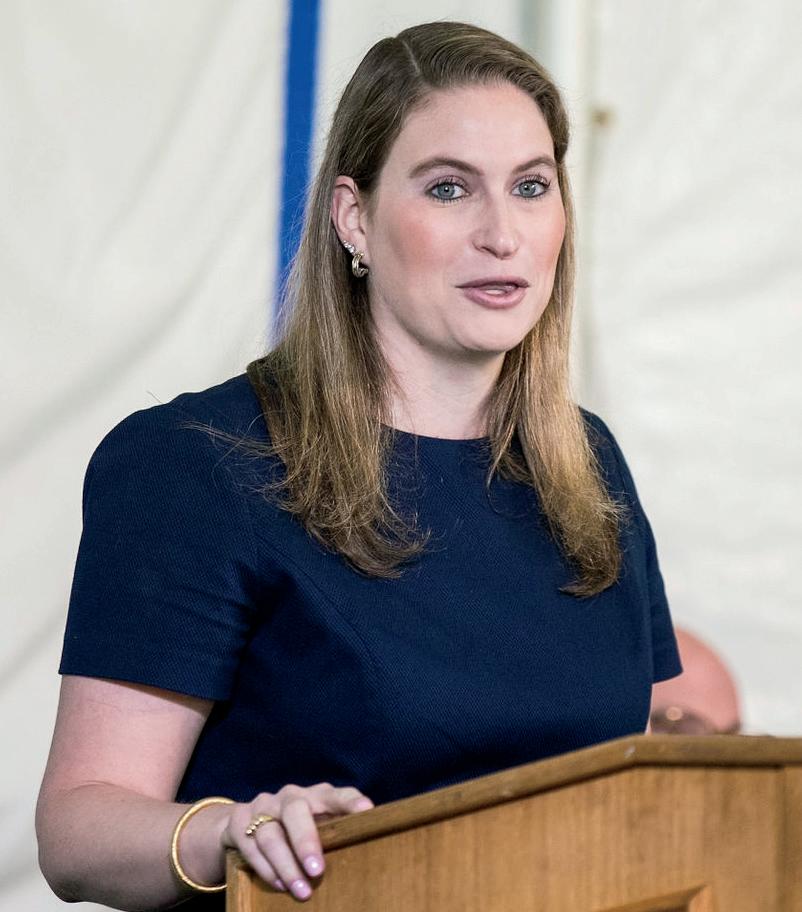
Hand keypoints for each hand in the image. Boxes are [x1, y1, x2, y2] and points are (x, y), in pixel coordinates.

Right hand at [221, 783, 373, 901]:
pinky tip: (279, 885)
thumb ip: (334, 835)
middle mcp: (290, 796)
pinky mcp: (240, 822)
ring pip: (271, 834)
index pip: (336, 794)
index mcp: (316, 795)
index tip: (367, 811)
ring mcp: (262, 807)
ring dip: (286, 865)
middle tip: (317, 869)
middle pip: (295, 810)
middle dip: (306, 840)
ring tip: (301, 891)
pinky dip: (266, 868)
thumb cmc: (294, 830)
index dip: (351, 801)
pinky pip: (250, 845)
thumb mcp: (316, 827)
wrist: (242, 823)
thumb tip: (366, 860)